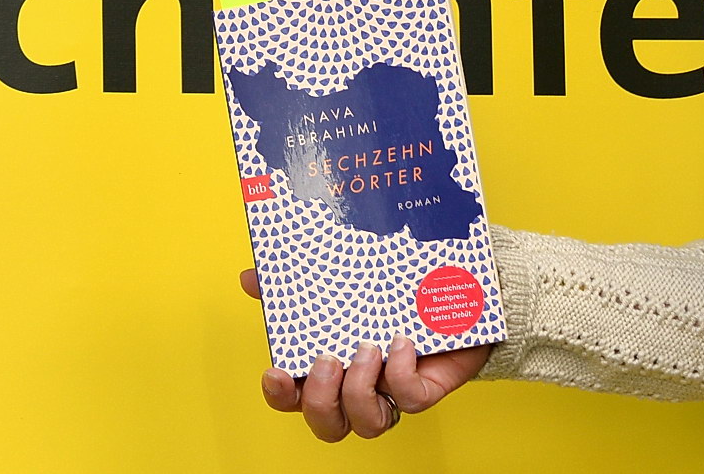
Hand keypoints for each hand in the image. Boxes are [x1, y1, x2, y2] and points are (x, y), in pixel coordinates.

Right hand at [240, 267, 493, 439]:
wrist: (451, 291)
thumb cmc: (387, 296)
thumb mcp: (340, 285)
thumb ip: (296, 284)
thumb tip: (252, 278)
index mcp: (330, 371)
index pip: (293, 400)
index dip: (280, 396)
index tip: (277, 371)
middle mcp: (358, 390)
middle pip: (327, 425)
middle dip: (322, 399)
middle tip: (329, 360)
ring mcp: (391, 394)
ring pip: (367, 424)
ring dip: (361, 389)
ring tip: (369, 348)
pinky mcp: (425, 389)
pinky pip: (409, 400)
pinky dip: (400, 374)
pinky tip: (401, 343)